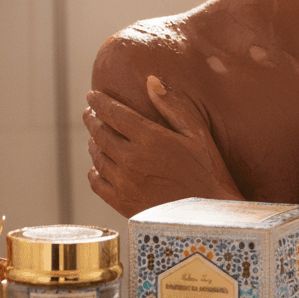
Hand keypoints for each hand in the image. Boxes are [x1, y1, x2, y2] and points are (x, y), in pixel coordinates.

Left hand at [84, 76, 241, 216]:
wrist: (208, 216)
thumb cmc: (208, 172)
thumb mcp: (197, 134)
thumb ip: (173, 106)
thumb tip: (151, 81)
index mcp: (150, 139)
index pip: (114, 113)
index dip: (100, 102)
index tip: (93, 96)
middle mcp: (132, 159)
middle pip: (100, 133)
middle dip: (92, 119)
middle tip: (90, 113)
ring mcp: (124, 183)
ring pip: (96, 156)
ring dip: (93, 143)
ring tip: (96, 137)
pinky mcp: (122, 203)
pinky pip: (96, 183)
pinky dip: (94, 171)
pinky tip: (99, 166)